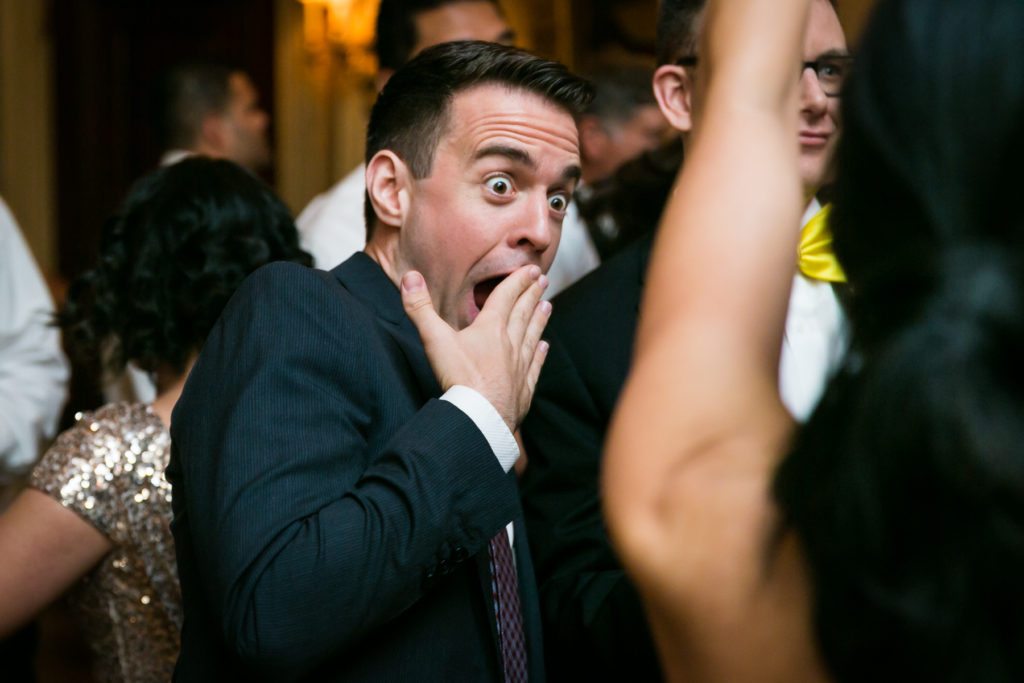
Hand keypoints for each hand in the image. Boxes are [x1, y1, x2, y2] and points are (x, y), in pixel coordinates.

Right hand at [401, 265, 551, 431]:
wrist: (481, 417)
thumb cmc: (459, 378)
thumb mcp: (435, 339)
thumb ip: (420, 308)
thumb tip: (409, 276)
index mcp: (490, 328)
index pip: (506, 297)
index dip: (518, 281)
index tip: (531, 269)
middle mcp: (510, 344)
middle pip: (523, 314)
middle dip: (532, 295)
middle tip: (543, 281)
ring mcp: (519, 367)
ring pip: (532, 337)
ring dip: (539, 320)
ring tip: (547, 306)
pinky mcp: (523, 389)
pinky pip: (534, 367)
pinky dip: (540, 355)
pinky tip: (544, 347)